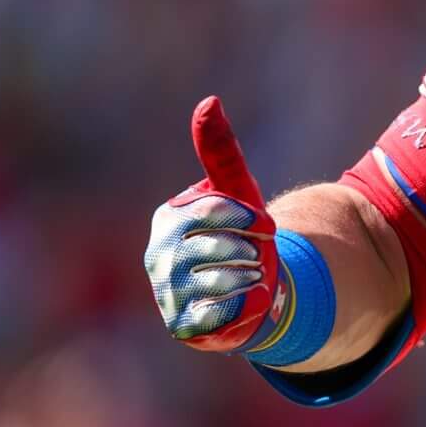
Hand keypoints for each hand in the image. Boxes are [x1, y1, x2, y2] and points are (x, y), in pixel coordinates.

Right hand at [145, 96, 283, 352]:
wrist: (249, 290)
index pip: (209, 210)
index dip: (247, 218)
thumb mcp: (236, 191)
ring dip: (252, 278)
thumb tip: (209, 101)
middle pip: (217, 247)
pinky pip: (219, 316)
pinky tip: (253, 301)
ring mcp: (167, 293)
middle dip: (251, 250)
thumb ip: (221, 152)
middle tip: (258, 255)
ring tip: (255, 276)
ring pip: (219, 282)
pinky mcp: (184, 326)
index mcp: (168, 220)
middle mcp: (159, 257)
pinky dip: (247, 307)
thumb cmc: (239, 235)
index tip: (266, 226)